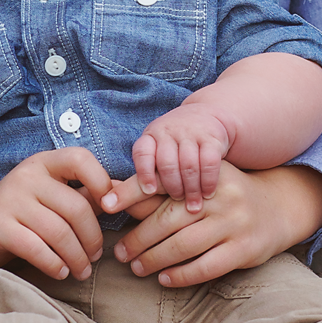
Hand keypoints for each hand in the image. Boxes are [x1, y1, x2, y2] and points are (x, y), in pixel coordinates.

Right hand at [0, 147, 112, 280]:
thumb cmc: (22, 213)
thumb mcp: (51, 196)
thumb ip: (84, 194)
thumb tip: (124, 193)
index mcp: (44, 163)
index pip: (80, 159)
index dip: (102, 182)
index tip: (110, 210)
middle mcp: (26, 176)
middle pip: (76, 208)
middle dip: (92, 239)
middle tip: (95, 257)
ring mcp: (10, 200)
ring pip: (59, 233)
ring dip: (77, 258)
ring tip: (82, 270)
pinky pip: (37, 249)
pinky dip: (55, 265)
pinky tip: (61, 272)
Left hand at [109, 161, 321, 287]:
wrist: (277, 207)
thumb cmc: (224, 196)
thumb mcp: (198, 182)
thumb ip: (162, 189)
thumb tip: (112, 193)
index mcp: (202, 174)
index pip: (160, 184)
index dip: (129, 194)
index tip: (104, 206)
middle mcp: (218, 196)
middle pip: (167, 220)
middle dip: (138, 239)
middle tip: (119, 252)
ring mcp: (233, 223)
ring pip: (183, 246)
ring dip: (154, 260)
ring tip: (137, 268)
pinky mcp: (244, 249)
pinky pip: (206, 266)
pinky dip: (181, 275)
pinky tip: (164, 279)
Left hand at [129, 97, 232, 211]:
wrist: (208, 116)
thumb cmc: (175, 143)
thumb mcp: (157, 149)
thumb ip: (142, 173)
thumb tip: (108, 204)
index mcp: (151, 135)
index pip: (143, 152)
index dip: (144, 172)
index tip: (148, 191)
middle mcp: (169, 131)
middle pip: (167, 163)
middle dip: (171, 187)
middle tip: (176, 202)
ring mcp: (191, 133)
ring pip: (188, 165)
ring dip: (191, 189)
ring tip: (193, 206)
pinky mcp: (212, 137)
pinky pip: (209, 162)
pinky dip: (208, 181)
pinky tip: (208, 193)